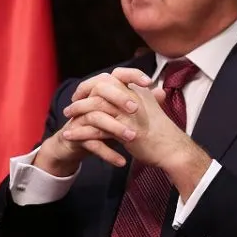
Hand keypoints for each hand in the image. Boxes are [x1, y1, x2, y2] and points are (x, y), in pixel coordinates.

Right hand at [32, 69, 151, 176]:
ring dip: (116, 129)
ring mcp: (81, 118)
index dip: (131, 75)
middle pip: (102, 91)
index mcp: (102, 91)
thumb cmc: (101, 125)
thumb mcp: (121, 114)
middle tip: (136, 109)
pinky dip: (107, 153)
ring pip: (97, 118)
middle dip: (120, 98)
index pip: (115, 75)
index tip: (148, 82)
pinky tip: (121, 161)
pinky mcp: (76, 136)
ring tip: (132, 138)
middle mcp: (89, 100)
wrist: (74, 144)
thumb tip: (162, 92)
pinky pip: (91, 143)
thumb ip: (142, 102)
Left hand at [64, 71, 211, 198]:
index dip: (95, 82)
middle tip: (70, 106)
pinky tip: (70, 136)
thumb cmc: (162, 131)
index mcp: (138, 91)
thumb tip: (147, 90)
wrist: (172, 149)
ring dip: (77, 112)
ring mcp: (127, 114)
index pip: (113, 76)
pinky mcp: (123, 131)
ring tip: (66, 120)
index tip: (84, 92)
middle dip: (81, 96)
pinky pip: (95, 129)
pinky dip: (80, 132)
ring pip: (95, 106)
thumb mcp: (154, 108)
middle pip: (100, 88)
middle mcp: (131, 98)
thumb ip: (146, 97)